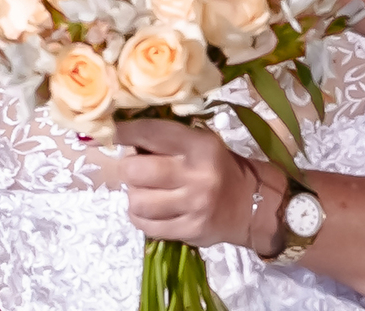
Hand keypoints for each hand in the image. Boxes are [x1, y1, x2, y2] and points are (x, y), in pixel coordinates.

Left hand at [115, 119, 271, 248]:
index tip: (111, 132)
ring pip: (138, 201)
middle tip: (133, 169)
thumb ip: (168, 141)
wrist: (253, 204)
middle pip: (137, 171)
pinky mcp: (190, 230)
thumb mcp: (201, 144)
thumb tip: (126, 138)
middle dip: (128, 168)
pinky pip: (147, 226)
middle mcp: (197, 175)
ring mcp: (194, 206)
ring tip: (144, 191)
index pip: (153, 133)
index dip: (126, 132)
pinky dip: (140, 218)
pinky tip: (148, 211)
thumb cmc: (219, 168)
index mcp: (200, 146)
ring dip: (134, 195)